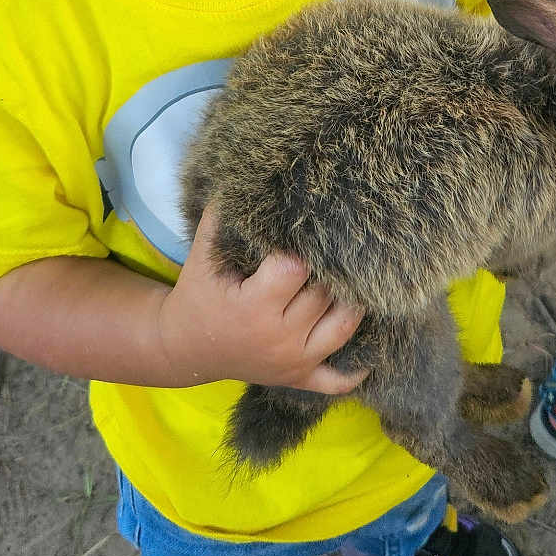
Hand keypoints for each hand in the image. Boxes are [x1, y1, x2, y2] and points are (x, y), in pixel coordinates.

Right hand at [155, 208, 366, 393]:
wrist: (184, 348)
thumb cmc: (198, 294)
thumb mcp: (203, 256)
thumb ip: (222, 217)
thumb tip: (244, 175)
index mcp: (254, 307)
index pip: (297, 268)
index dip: (302, 247)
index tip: (305, 229)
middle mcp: (279, 338)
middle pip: (324, 293)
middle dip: (330, 268)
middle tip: (340, 244)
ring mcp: (293, 362)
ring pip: (343, 326)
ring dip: (353, 301)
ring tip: (358, 276)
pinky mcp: (299, 379)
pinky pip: (337, 380)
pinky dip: (357, 370)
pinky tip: (372, 349)